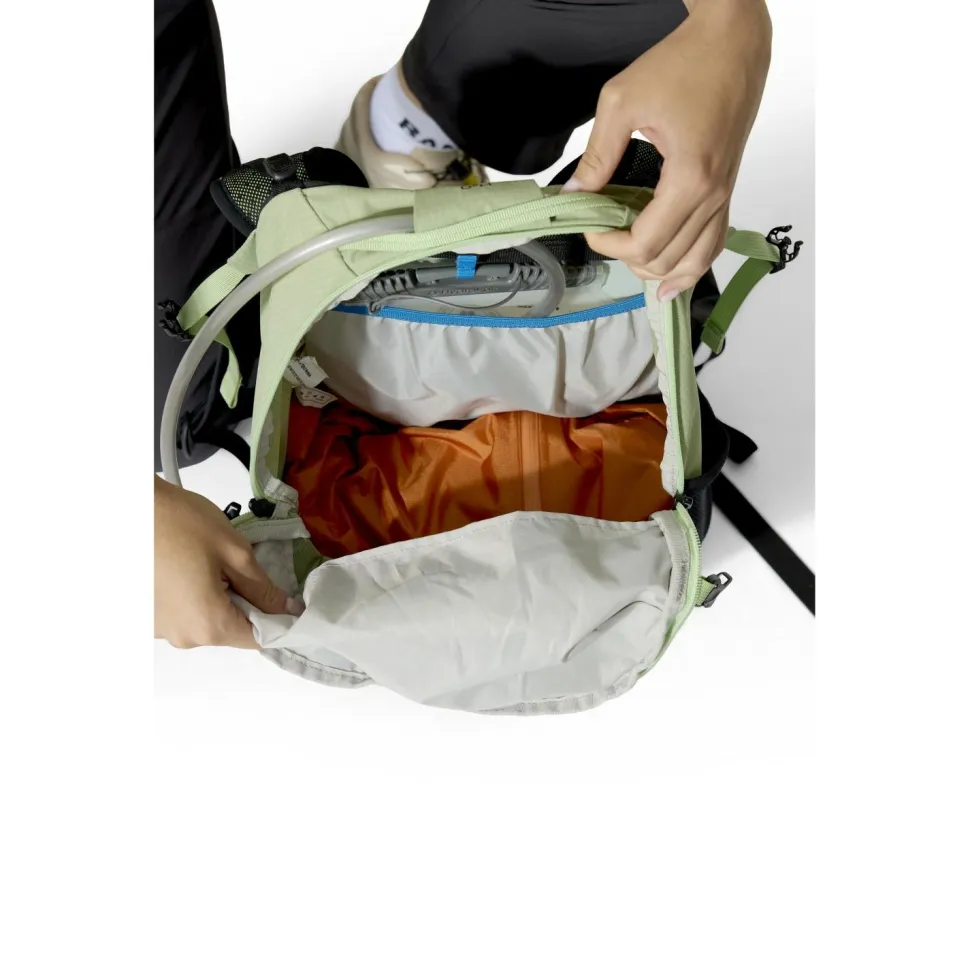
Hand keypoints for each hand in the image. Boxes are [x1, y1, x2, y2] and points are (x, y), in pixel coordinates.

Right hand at [154, 476, 302, 648]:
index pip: (258, 640)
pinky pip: (183, 613)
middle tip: (244, 567)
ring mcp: (159, 630)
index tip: (291, 600)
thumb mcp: (235, 552)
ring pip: (206, 621)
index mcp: (207, 626)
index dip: (279, 622)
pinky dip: (193, 595)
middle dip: (247, 604)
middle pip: (230, 630)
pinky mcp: (146, 617)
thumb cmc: (182, 523)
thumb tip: (288, 611)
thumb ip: (263, 588)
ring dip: (218, 598)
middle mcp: (182, 637)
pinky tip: (187, 565)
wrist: (126, 506)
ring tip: (210, 562)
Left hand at [563, 0, 771, 300]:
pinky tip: (670, 278)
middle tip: (604, 232)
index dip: (609, 245)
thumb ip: (597, 155)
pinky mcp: (727, 189)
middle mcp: (713, 195)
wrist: (732, 41)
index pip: (645, 244)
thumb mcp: (623, 102)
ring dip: (659, 270)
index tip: (589, 224)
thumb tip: (576, 193)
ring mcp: (724, 195)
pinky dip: (690, 265)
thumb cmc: (684, 63)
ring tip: (631, 264)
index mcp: (690, 178)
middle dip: (628, 257)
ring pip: (695, 262)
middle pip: (667, 260)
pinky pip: (714, 243)